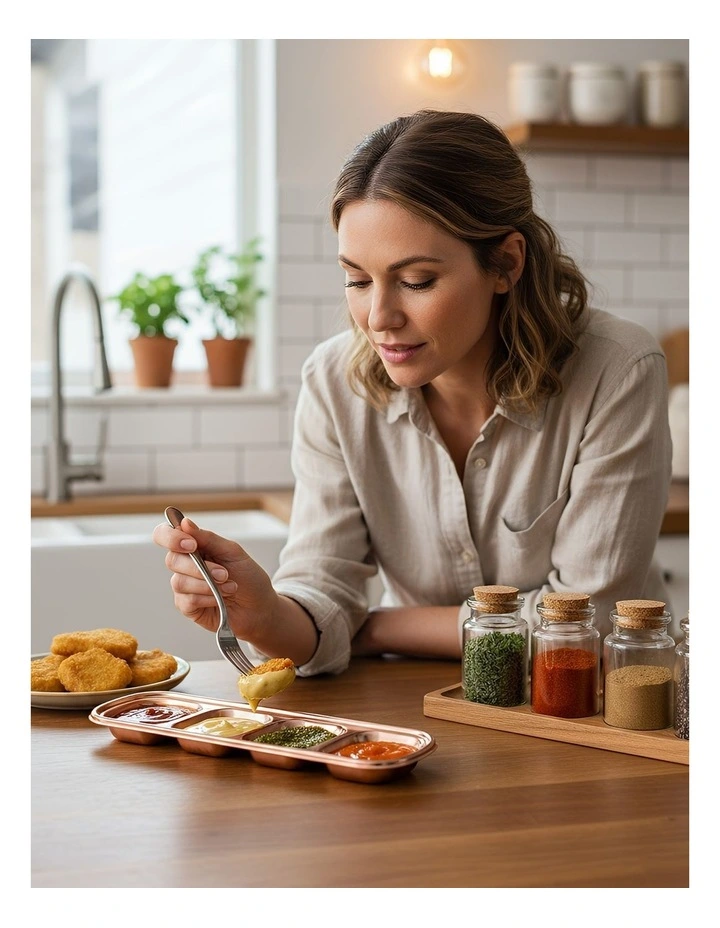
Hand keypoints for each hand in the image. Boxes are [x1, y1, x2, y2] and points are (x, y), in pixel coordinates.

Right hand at [152, 516, 276, 640]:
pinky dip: (207, 598)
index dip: (171, 538)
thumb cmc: (248, 577)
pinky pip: (187, 601)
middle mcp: (184, 565)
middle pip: (171, 560)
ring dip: (207, 584)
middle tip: (224, 573)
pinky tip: (220, 599)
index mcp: (193, 546)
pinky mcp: (187, 607)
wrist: (260, 607)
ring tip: (230, 587)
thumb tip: (184, 522)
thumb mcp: (232, 552)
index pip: (165, 535)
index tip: (191, 545)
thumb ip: (208, 538)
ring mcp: (184, 587)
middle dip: (199, 568)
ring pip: (179, 582)